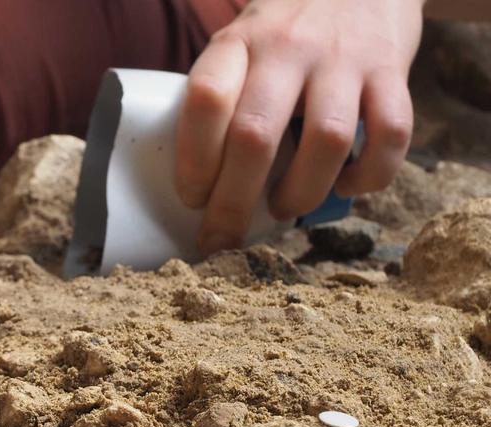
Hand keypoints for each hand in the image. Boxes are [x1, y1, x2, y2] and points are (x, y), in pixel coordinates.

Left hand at [175, 0, 423, 254]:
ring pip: (326, 141)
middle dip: (234, 202)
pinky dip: (369, 175)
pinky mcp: (393, 70)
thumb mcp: (240, 47)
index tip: (192, 200)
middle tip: (225, 235)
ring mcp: (343, 58)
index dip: (194, 162)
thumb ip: (226, 99)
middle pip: (255, 136)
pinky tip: (347, 186)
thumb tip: (204, 187)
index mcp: (237, 44)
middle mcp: (288, 48)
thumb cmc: (283, 32)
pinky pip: (391, 135)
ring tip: (284, 209)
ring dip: (300, 193)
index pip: (206, 102)